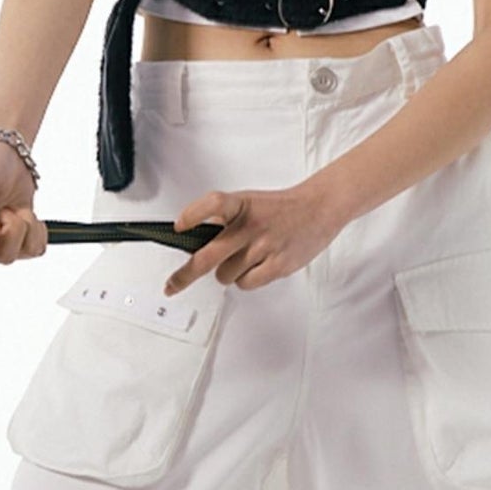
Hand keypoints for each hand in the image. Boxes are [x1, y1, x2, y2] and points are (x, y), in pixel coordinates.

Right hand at [0, 145, 47, 269]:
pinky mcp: (23, 241)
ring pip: (19, 254)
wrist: (10, 157)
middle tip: (5, 210)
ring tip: (13, 208)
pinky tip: (24, 214)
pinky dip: (36, 230)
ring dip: (23, 226)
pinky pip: (36, 249)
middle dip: (10, 231)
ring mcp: (2, 243)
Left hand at [164, 176, 347, 292]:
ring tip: (245, 259)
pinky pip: (245, 284)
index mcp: (241, 204)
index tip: (179, 226)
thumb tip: (192, 243)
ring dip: (228, 273)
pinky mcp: (278, 265)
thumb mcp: (248, 203)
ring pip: (225, 275)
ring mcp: (264, 246)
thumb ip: (223, 220)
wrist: (318, 209)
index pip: (214, 204)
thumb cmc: (278, 209)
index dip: (193, 214)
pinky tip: (257, 266)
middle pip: (209, 256)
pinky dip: (246, 280)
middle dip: (185, 275)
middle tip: (171, 286)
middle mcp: (251, 224)